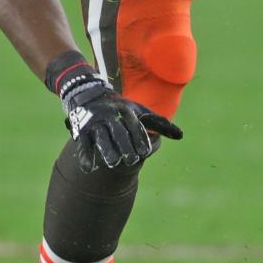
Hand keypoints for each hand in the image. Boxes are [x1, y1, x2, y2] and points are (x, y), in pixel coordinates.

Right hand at [53, 62, 182, 171]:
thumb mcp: (140, 111)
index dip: (139, 139)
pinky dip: (84, 155)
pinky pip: (83, 143)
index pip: (135, 126)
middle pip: (119, 132)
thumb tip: (181, 136)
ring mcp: (95, 122)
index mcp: (126, 111)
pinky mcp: (81, 129)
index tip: (144, 153)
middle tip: (131, 161)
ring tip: (113, 163)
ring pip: (102, 137)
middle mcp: (111, 116)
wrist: (89, 94)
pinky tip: (88, 168)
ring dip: (107, 150)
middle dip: (125, 146)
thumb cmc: (121, 108)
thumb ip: (159, 124)